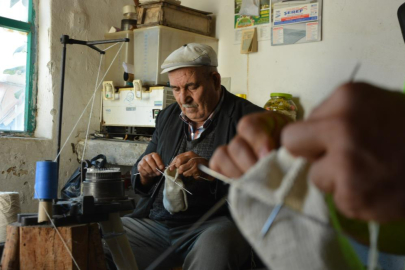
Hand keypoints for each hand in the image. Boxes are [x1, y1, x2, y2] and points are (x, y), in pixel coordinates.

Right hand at [137, 152, 164, 185]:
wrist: (148, 172)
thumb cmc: (155, 167)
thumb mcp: (159, 166)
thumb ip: (161, 167)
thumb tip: (162, 169)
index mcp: (153, 155)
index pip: (155, 155)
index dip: (159, 162)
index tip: (162, 168)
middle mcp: (147, 156)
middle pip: (149, 159)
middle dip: (154, 167)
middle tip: (158, 173)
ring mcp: (142, 161)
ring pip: (145, 164)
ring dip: (150, 171)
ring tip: (154, 174)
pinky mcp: (139, 166)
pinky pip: (141, 169)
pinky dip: (146, 173)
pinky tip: (149, 174)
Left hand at [169, 151, 212, 179]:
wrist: (208, 168)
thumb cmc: (198, 164)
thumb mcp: (190, 159)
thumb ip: (182, 161)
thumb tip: (171, 167)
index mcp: (189, 153)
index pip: (178, 157)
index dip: (173, 163)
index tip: (171, 168)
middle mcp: (191, 156)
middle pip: (179, 161)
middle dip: (177, 167)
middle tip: (179, 170)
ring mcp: (194, 163)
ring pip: (181, 168)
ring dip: (183, 172)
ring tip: (187, 172)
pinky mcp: (195, 169)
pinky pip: (186, 173)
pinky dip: (187, 175)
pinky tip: (191, 173)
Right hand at [209, 111, 290, 177]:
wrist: (295, 156)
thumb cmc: (297, 151)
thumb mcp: (297, 145)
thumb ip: (290, 150)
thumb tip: (283, 162)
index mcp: (263, 123)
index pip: (249, 126)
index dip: (257, 142)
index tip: (269, 156)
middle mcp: (245, 134)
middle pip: (236, 145)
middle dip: (249, 165)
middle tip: (263, 179)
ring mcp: (233, 148)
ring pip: (222, 155)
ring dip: (237, 173)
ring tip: (253, 185)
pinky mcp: (226, 162)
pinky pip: (216, 165)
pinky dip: (224, 174)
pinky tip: (241, 184)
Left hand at [282, 82, 404, 221]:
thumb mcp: (372, 103)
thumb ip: (335, 114)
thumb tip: (305, 136)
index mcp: (346, 98)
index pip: (297, 125)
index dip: (309, 138)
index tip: (323, 143)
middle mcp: (341, 128)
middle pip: (293, 146)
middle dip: (312, 154)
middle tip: (338, 158)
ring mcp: (346, 165)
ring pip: (317, 178)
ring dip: (337, 180)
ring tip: (369, 174)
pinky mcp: (353, 197)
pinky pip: (339, 200)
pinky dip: (355, 198)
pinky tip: (378, 188)